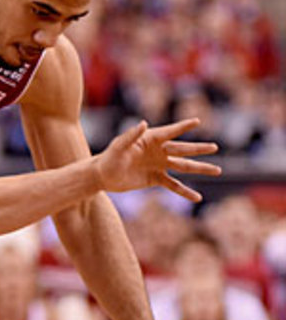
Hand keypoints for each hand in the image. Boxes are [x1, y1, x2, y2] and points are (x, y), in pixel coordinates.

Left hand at [93, 118, 220, 200]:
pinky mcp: (156, 179)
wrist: (103, 176)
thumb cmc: (109, 157)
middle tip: (215, 147)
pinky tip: (197, 198)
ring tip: (218, 170)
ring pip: (183, 167)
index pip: (170, 132)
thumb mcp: (118, 146)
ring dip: (200, 169)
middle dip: (198, 149)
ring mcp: (159, 165)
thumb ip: (131, 135)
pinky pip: (174, 186)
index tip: (197, 121)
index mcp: (150, 139)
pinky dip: (185, 192)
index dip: (183, 127)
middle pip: (182, 150)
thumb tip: (143, 123)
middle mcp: (158, 151)